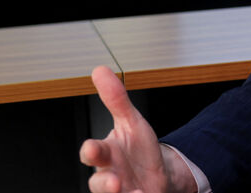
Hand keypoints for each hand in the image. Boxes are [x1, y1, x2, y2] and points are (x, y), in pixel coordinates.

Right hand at [79, 66, 196, 192]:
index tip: (91, 148)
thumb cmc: (139, 150)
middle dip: (104, 183)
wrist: (159, 175)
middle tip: (114, 181)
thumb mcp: (131, 122)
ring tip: (135, 192)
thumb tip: (99, 71)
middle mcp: (109, 176)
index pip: (92, 153)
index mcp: (106, 154)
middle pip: (98, 183)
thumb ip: (116, 100)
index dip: (90, 152)